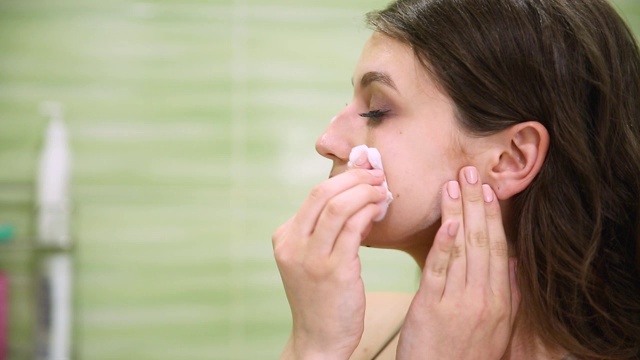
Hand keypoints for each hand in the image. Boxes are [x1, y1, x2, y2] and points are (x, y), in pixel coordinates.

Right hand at [273, 154, 386, 358]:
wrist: (320, 337)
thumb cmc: (321, 296)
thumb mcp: (311, 259)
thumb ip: (324, 230)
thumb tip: (354, 195)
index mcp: (284, 238)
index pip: (314, 196)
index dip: (343, 178)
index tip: (364, 172)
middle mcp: (292, 245)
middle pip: (322, 194)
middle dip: (354, 179)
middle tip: (377, 175)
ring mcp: (310, 258)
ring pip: (337, 208)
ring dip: (364, 193)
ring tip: (382, 190)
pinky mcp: (333, 271)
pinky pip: (353, 230)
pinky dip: (368, 213)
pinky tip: (379, 210)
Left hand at [397, 166, 519, 358]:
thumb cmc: (467, 354)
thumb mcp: (499, 328)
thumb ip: (510, 295)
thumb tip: (514, 263)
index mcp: (501, 300)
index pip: (499, 247)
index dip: (493, 215)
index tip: (488, 189)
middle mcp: (484, 297)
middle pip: (482, 240)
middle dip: (476, 203)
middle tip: (470, 171)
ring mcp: (459, 302)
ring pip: (461, 248)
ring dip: (458, 212)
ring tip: (454, 184)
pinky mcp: (432, 308)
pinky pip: (439, 270)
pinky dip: (444, 244)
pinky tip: (446, 221)